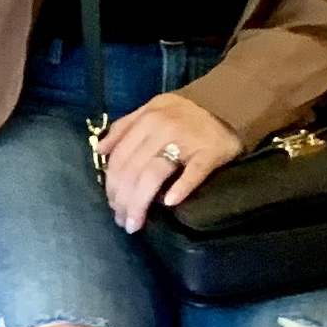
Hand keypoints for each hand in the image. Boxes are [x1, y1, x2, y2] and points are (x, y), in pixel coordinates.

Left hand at [94, 93, 242, 234]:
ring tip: (135, 223)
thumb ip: (124, 127)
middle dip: (123, 200)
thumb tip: (99, 150)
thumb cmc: (184, 114)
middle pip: (133, 170)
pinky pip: (193, 172)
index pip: (121, 158)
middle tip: (124, 221)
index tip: (113, 207)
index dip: (112, 185)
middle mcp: (162, 128)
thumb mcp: (150, 110)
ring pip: (153, 174)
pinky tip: (169, 204)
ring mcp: (186, 141)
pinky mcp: (210, 153)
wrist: (227, 103)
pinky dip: (180, 188)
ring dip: (140, 202)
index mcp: (146, 119)